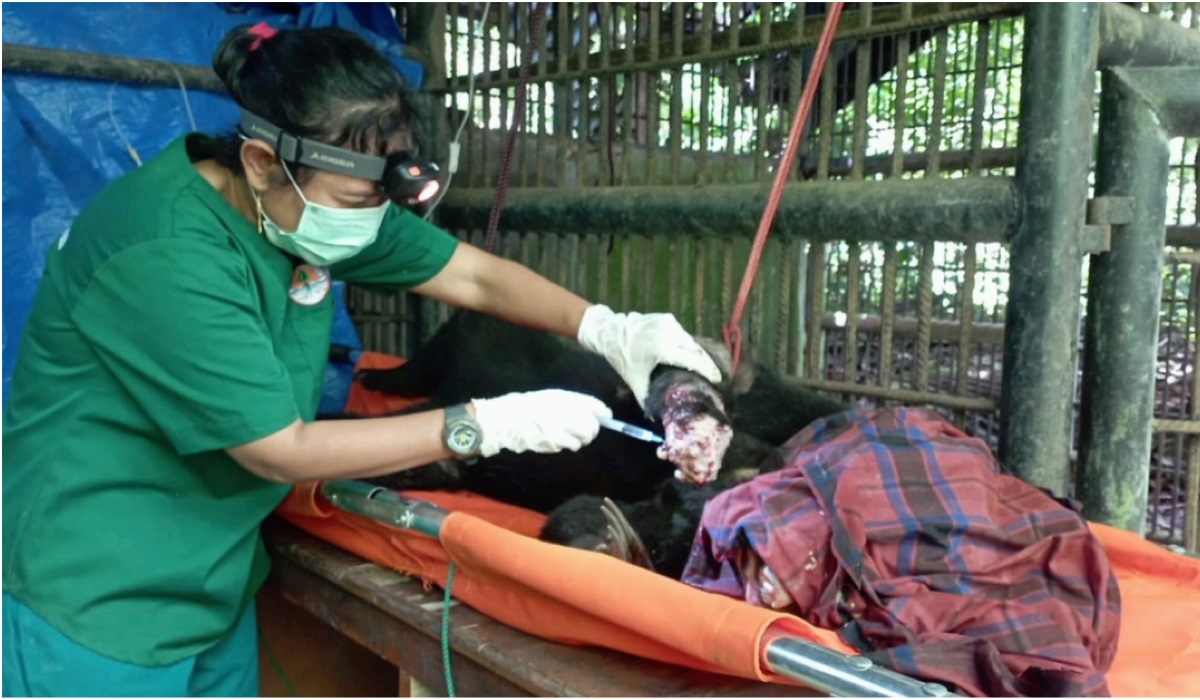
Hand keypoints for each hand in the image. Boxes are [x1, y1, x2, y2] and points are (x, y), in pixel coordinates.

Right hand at [471, 389, 612, 457]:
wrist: (505, 419)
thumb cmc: (528, 407)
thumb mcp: (551, 397)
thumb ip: (574, 402)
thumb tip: (598, 412)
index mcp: (563, 396)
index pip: (593, 405)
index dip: (603, 413)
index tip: (606, 417)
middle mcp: (564, 409)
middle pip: (593, 424)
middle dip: (593, 429)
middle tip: (587, 431)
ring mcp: (560, 425)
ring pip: (586, 436)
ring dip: (584, 438)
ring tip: (575, 437)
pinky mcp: (554, 439)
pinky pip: (573, 445)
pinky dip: (572, 444)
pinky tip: (564, 441)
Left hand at [576, 305, 722, 407]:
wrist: (610, 330)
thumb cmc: (622, 356)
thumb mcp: (634, 379)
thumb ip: (646, 397)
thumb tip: (653, 416)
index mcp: (664, 349)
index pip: (694, 360)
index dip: (708, 370)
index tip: (717, 379)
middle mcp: (671, 333)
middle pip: (696, 350)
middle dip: (705, 362)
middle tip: (713, 375)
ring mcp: (670, 323)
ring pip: (690, 341)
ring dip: (696, 353)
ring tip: (702, 366)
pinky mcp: (667, 318)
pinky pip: (682, 333)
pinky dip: (686, 344)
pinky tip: (688, 353)